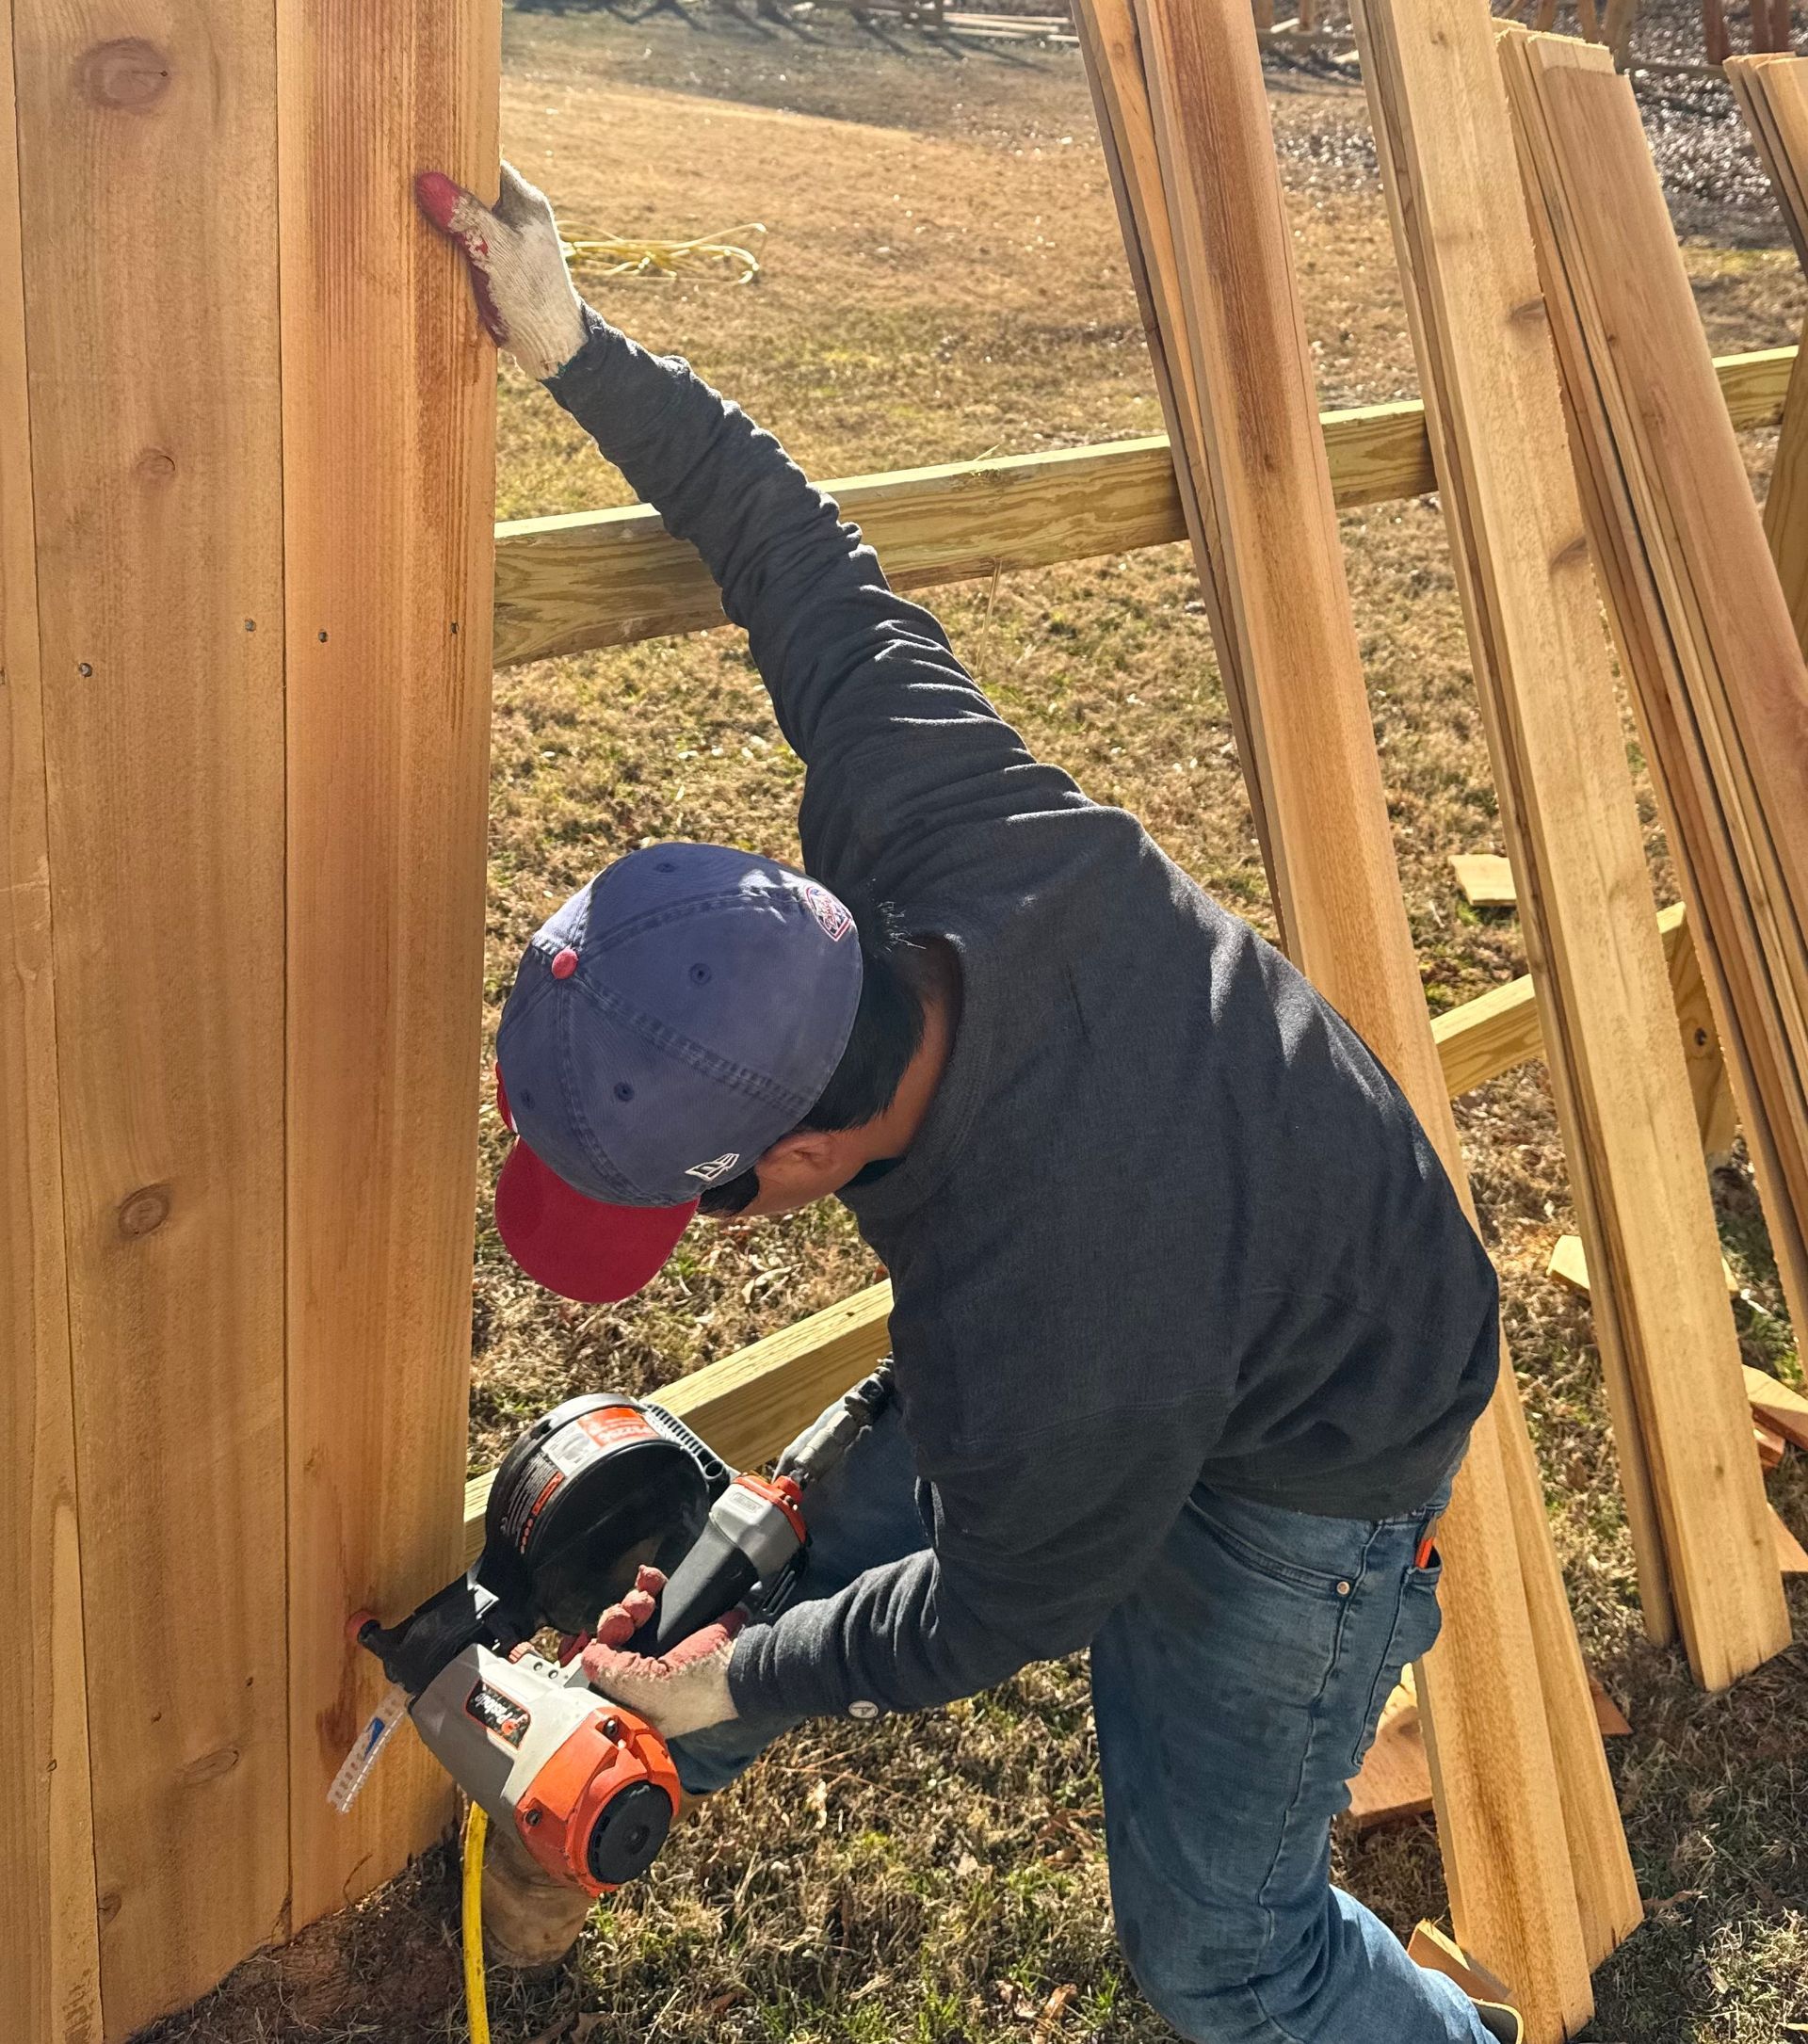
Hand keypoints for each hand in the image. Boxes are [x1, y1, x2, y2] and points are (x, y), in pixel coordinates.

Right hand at [415, 161, 587, 379]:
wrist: (552, 348)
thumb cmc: (533, 298)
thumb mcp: (496, 252)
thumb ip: (465, 217)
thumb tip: (426, 180)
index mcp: (524, 199)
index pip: (481, 159)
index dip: (450, 155)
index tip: (418, 153)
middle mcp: (514, 214)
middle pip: (468, 187)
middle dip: (440, 188)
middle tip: (404, 183)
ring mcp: (503, 240)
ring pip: (462, 217)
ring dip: (439, 219)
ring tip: (406, 211)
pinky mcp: (493, 264)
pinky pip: (462, 243)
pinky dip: (445, 244)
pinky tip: (423, 243)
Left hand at [580, 1565, 742, 1740]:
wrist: (742, 1662)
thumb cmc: (703, 1689)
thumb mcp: (650, 1691)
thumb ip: (613, 1675)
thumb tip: (591, 1654)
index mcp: (634, 1696)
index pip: (601, 1669)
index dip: (596, 1649)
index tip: (600, 1639)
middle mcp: (644, 1670)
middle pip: (613, 1636)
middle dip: (616, 1620)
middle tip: (628, 1618)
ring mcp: (662, 1643)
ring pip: (630, 1612)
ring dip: (633, 1601)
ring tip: (646, 1602)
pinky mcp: (677, 1619)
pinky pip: (653, 1595)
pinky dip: (648, 1583)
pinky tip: (651, 1581)